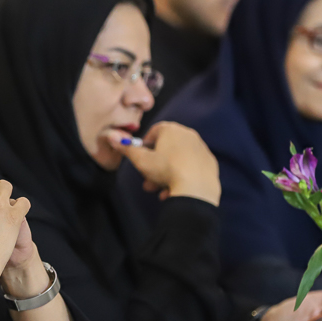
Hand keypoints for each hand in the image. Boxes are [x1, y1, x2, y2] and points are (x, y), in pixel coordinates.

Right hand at [105, 121, 220, 205]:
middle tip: (147, 181)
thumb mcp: (141, 160)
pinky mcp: (210, 162)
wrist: (196, 188)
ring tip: (160, 191)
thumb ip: (126, 149)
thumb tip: (112, 136)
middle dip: (154, 166)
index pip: (155, 131)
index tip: (141, 158)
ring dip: (167, 175)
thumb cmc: (166, 169)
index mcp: (171, 129)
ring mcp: (201, 148)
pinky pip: (191, 167)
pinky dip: (183, 177)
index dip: (145, 145)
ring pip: (178, 160)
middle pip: (166, 148)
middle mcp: (188, 134)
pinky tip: (176, 190)